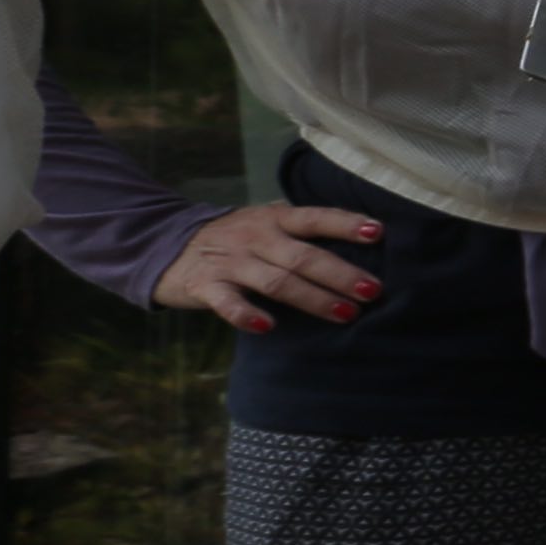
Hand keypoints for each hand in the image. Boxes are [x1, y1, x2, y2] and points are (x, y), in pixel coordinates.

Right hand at [157, 203, 382, 333]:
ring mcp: (230, 262)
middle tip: (373, 290)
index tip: (378, 232)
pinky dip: (246, 315)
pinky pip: (227, 303)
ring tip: (346, 314)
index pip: (315, 217)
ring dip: (313, 298)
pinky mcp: (205, 286)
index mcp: (274, 219)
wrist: (166, 244)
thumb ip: (301, 229)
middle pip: (303, 256)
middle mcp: (255, 237)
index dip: (345, 223)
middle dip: (340, 274)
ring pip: (276, 281)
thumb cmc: (235, 237)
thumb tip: (363, 236)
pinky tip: (267, 327)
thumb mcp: (265, 222)